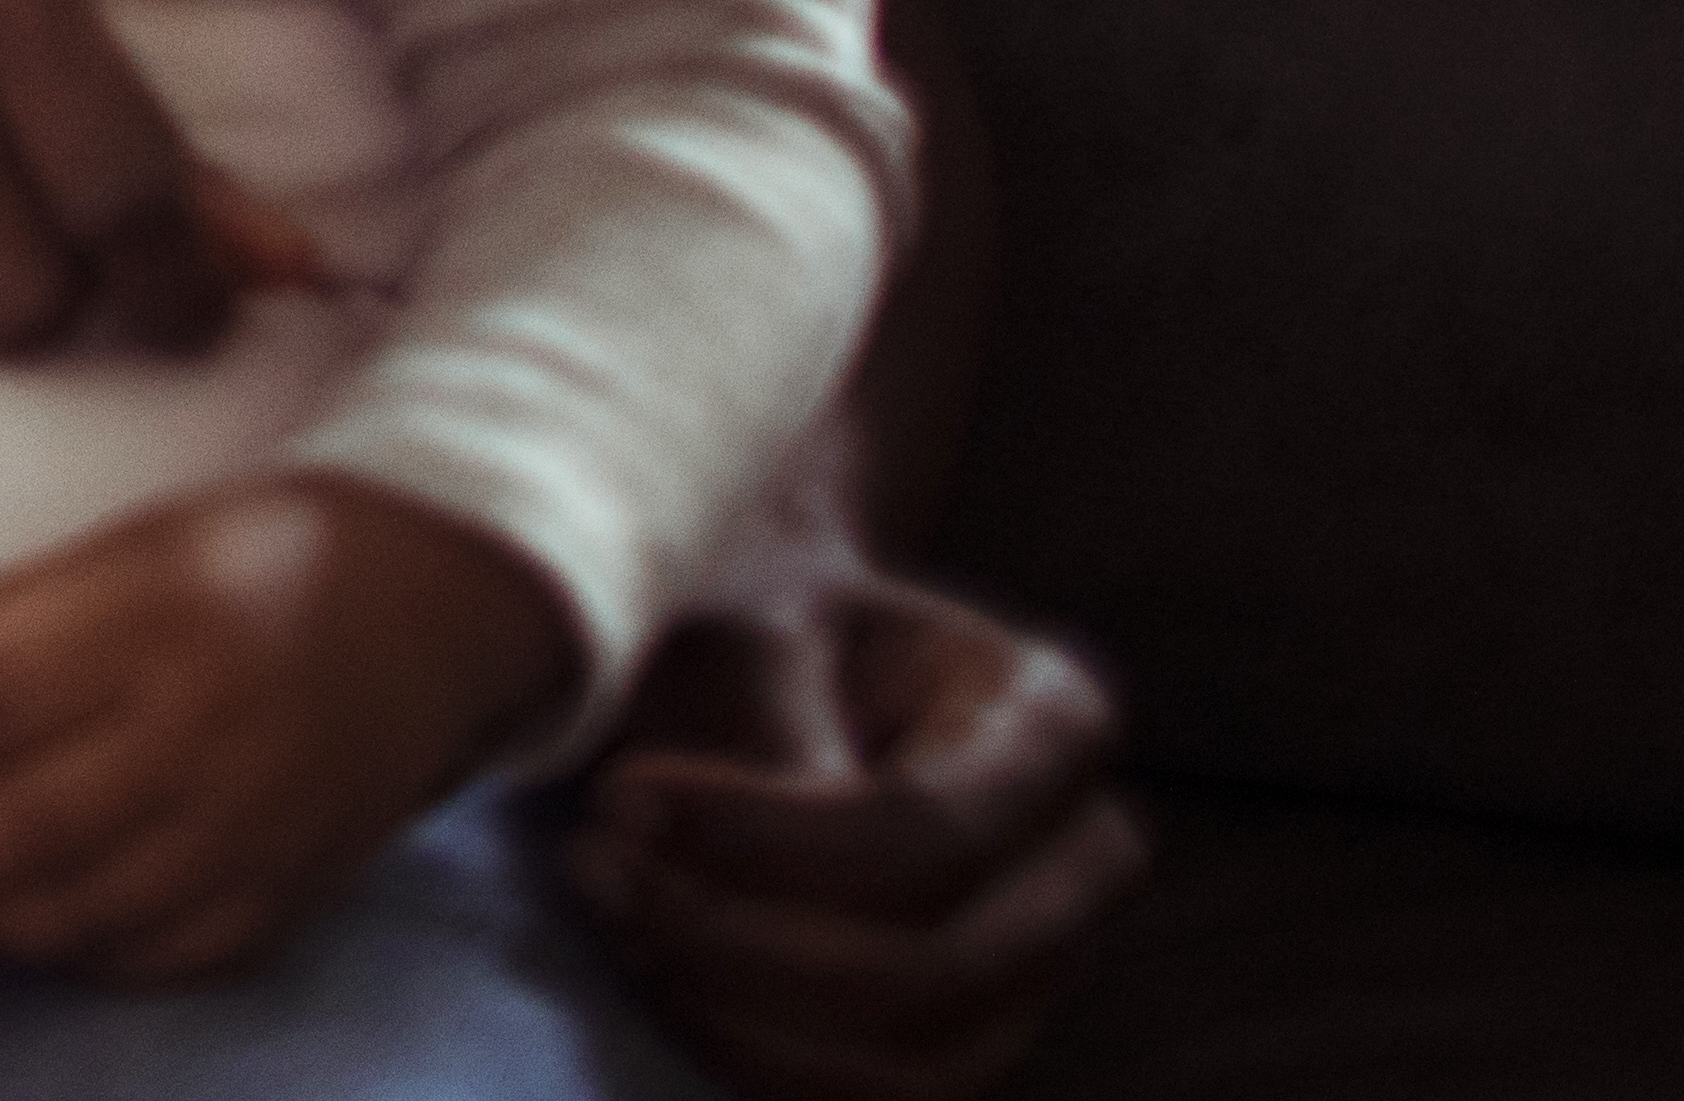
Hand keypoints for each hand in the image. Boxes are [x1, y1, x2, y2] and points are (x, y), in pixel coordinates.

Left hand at [0, 475, 572, 982]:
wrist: (429, 608)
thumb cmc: (251, 561)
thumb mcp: (129, 546)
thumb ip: (0, 608)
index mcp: (163, 626)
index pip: (12, 711)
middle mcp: (214, 731)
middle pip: (50, 817)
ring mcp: (263, 819)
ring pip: (110, 899)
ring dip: (3, 920)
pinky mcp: (300, 882)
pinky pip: (186, 947)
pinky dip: (104, 958)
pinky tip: (39, 947)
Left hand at [560, 580, 1142, 1100]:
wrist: (763, 662)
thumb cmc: (759, 629)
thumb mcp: (752, 627)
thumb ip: (772, 728)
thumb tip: (754, 870)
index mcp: (1055, 713)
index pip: (932, 828)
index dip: (766, 840)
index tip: (620, 796)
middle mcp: (1085, 853)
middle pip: (941, 967)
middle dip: (742, 941)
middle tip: (598, 866)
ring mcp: (1046, 963)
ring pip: (922, 1060)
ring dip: (744, 1015)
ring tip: (622, 920)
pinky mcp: (977, 1036)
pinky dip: (763, 1065)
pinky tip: (668, 983)